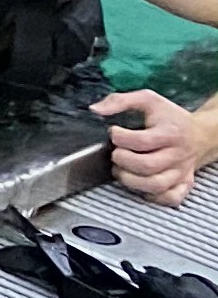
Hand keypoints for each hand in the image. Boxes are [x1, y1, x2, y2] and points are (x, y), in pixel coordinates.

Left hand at [94, 89, 211, 206]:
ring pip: (156, 185)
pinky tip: (140, 185)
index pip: (142, 141)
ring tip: (122, 170)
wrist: (201, 134)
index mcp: (170, 133)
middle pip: (147, 166)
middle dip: (123, 161)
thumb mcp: (148, 100)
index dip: (120, 138)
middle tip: (116, 153)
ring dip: (131, 180)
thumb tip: (96, 110)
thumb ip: (121, 101)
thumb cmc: (170, 119)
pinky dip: (152, 196)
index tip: (114, 132)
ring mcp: (181, 171)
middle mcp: (177, 154)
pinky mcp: (183, 184)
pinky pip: (169, 198)